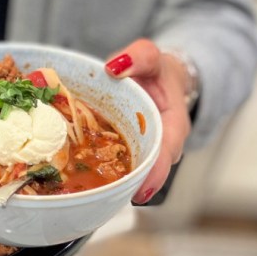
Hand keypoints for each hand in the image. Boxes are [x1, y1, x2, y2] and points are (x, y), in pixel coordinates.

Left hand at [104, 39, 191, 203]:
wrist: (156, 77)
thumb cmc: (157, 71)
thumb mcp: (152, 57)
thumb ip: (139, 56)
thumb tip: (116, 67)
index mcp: (173, 125)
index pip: (167, 153)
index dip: (155, 173)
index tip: (141, 190)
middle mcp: (161, 145)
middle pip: (148, 170)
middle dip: (130, 185)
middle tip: (108, 199)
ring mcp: (144, 151)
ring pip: (132, 171)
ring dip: (115, 183)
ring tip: (92, 196)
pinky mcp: (128, 153)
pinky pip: (118, 165)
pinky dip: (104, 172)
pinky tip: (83, 181)